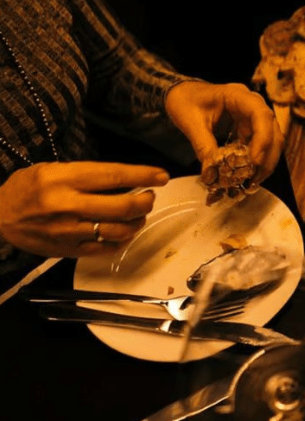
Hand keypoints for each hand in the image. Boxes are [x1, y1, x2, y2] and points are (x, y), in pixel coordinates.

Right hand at [0, 162, 168, 257]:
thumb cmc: (28, 188)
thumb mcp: (53, 169)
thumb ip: (87, 175)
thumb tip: (126, 179)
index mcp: (64, 179)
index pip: (114, 176)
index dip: (143, 176)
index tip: (161, 176)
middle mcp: (69, 205)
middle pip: (123, 206)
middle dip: (145, 201)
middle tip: (149, 196)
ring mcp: (70, 231)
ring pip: (120, 230)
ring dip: (137, 222)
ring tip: (139, 214)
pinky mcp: (70, 250)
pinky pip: (107, 248)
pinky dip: (123, 240)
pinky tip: (125, 231)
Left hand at [165, 81, 283, 189]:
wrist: (183, 95)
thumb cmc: (185, 100)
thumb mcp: (191, 122)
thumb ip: (203, 146)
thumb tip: (212, 174)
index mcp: (238, 95)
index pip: (261, 115)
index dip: (263, 138)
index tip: (255, 160)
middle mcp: (252, 105)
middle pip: (272, 130)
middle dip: (268, 157)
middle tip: (255, 178)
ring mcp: (253, 117)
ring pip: (271, 140)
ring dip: (265, 162)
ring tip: (252, 181)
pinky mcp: (249, 129)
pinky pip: (260, 146)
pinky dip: (256, 161)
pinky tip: (247, 174)